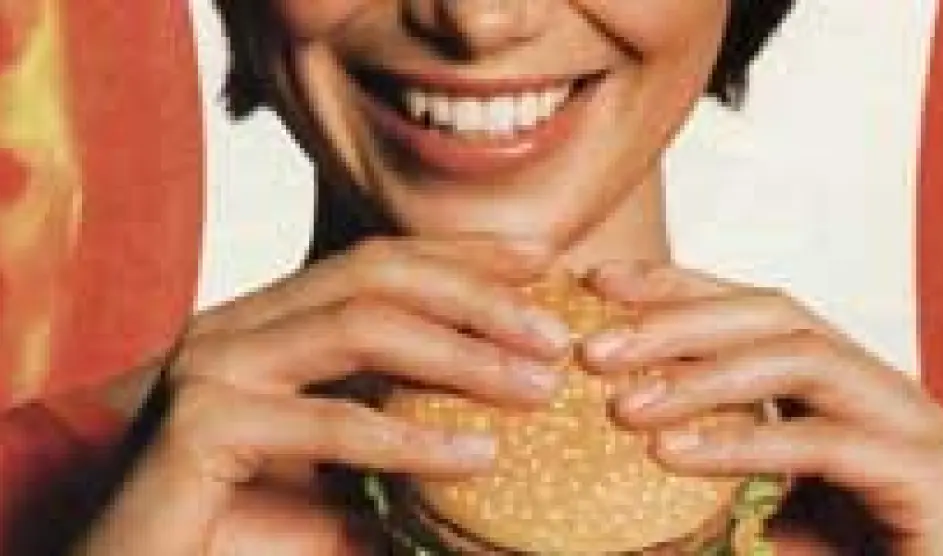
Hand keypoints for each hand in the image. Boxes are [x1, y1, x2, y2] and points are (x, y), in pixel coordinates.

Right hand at [74, 235, 570, 555]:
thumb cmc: (233, 530)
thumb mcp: (338, 486)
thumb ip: (403, 457)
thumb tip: (498, 457)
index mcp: (269, 325)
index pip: (378, 261)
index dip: (464, 253)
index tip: (544, 260)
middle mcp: (238, 327)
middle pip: (376, 274)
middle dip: (477, 294)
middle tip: (557, 332)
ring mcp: (213, 367)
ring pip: (357, 326)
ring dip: (462, 353)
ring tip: (539, 384)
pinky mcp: (198, 425)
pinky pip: (326, 421)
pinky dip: (409, 440)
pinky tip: (477, 458)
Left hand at [579, 261, 942, 555]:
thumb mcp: (742, 496)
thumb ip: (694, 449)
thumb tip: (614, 417)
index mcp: (836, 380)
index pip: (749, 309)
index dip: (674, 286)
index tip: (599, 283)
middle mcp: (877, 386)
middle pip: (774, 314)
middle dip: (677, 322)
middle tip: (594, 350)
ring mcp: (910, 422)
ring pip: (801, 359)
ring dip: (701, 378)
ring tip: (624, 406)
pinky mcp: (924, 473)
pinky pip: (822, 441)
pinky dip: (741, 443)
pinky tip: (670, 455)